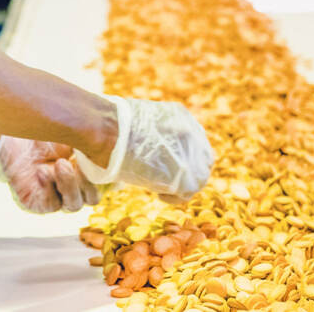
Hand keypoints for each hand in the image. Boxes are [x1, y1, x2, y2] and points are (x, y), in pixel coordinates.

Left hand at [0, 136, 100, 213]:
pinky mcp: (37, 203)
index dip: (110, 178)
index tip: (106, 161)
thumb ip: (92, 139)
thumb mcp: (72, 130)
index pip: (106, 184)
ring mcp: (56, 197)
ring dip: (69, 185)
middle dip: (88, 183)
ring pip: (73, 205)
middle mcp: (74, 188)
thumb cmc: (45, 130)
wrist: (12, 132)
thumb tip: (113, 141)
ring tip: (60, 164)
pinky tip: (41, 171)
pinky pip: (50, 204)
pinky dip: (48, 187)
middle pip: (92, 198)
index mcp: (87, 173)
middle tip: (79, 163)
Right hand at [73, 96, 213, 201]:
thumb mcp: (144, 121)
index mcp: (182, 117)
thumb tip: (150, 144)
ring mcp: (192, 155)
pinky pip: (187, 193)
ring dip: (181, 186)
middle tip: (169, 180)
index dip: (185, 155)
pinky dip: (174, 197)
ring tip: (160, 188)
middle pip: (203, 159)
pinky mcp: (187, 176)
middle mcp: (193, 133)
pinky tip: (159, 194)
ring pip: (198, 178)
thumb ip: (158, 131)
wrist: (111, 131)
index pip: (194, 141)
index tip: (169, 163)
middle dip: (189, 171)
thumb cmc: (115, 126)